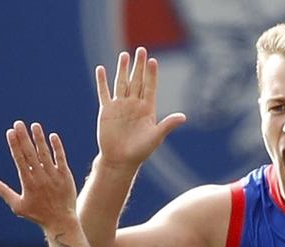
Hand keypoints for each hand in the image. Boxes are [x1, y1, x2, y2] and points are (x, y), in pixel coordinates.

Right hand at [0, 121, 78, 232]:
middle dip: (24, 137)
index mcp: (28, 182)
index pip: (19, 159)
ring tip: (35, 126)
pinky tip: (53, 136)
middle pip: (30, 153)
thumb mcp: (18, 206)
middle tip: (18, 123)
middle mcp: (40, 177)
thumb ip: (4, 192)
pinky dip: (57, 147)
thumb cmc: (38, 215)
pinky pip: (61, 159)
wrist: (61, 221)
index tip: (10, 132)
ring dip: (39, 138)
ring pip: (45, 153)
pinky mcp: (66, 176)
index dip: (14, 145)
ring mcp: (54, 176)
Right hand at [95, 47, 186, 166]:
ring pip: (121, 83)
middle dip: (139, 66)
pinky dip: (102, 82)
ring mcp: (120, 106)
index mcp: (147, 109)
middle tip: (141, 49)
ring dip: (123, 69)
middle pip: (137, 81)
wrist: (120, 160)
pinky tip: (101, 69)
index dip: (152, 74)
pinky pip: (104, 93)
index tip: (153, 61)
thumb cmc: (140, 151)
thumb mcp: (156, 137)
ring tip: (124, 55)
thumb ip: (168, 125)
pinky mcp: (106, 110)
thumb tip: (183, 117)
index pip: (150, 87)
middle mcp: (134, 104)